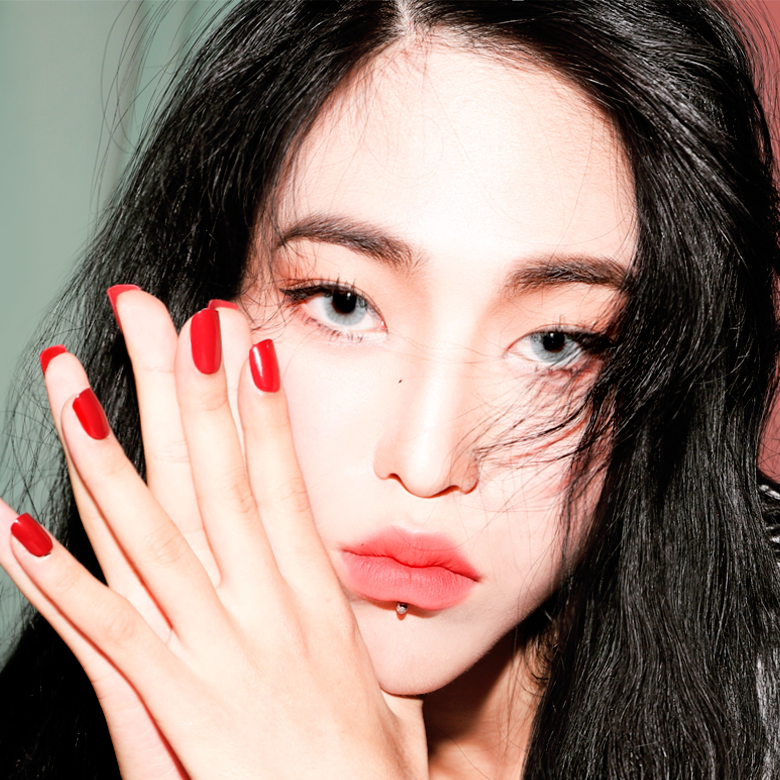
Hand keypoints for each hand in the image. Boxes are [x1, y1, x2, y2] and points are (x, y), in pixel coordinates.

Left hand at [0, 291, 427, 779]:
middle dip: (184, 389)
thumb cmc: (371, 777)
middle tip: (157, 313)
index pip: (279, 481)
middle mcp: (267, 610)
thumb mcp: (382, 689)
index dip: (258, 406)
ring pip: (153, 533)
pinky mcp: (177, 712)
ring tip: (70, 380)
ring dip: (107, 452)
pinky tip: (11, 529)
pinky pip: (107, 637)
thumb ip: (348, 635)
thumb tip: (344, 594)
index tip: (237, 340)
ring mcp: (221, 654)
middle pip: (216, 479)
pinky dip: (58, 582)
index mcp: (314, 601)